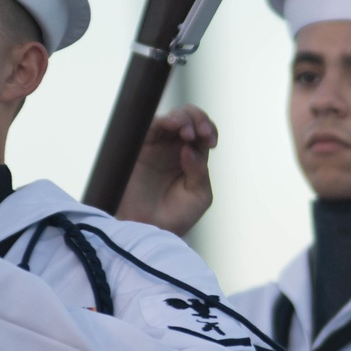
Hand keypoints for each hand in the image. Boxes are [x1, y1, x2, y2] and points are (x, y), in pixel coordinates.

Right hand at [115, 105, 217, 236]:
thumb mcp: (199, 196)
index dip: (209, 129)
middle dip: (198, 119)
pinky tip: (174, 125)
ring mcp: (156, 147)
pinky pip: (151, 125)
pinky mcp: (139, 148)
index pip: (203, 132)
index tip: (211, 142)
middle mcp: (174, 148)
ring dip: (183, 118)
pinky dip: (164, 120)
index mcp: (192, 158)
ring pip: (171, 118)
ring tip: (187, 132)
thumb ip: (200, 172)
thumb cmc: (175, 218)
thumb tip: (188, 148)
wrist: (148, 232)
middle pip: (188, 118)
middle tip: (201, 133)